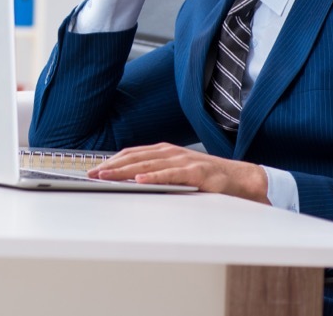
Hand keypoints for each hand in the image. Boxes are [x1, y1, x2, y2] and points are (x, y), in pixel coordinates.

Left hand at [89, 142, 268, 201]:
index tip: (94, 168)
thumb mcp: (177, 171)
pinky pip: (171, 174)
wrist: (240, 179)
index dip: (112, 161)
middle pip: (135, 157)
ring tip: (107, 176)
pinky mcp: (195, 172)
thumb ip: (157, 171)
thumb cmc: (207, 177)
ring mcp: (183, 160)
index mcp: (164, 151)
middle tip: (93, 174)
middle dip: (111, 166)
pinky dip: (154, 177)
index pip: (131, 153)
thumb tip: (131, 179)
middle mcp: (170, 152)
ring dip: (125, 170)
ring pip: (148, 164)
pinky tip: (140, 180)